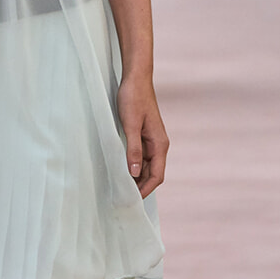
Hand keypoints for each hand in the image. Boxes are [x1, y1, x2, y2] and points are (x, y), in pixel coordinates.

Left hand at [117, 72, 167, 198]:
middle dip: (140, 186)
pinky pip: (140, 157)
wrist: (135, 79)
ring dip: (135, 177)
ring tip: (119, 187)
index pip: (157, 176)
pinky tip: (120, 169)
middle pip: (152, 174)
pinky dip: (132, 166)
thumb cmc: (133, 99)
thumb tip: (134, 173)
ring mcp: (151, 141)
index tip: (131, 199)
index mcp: (160, 144)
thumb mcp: (130, 125)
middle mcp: (158, 145)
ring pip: (145, 166)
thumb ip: (133, 149)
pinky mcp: (143, 136)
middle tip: (122, 197)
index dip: (145, 189)